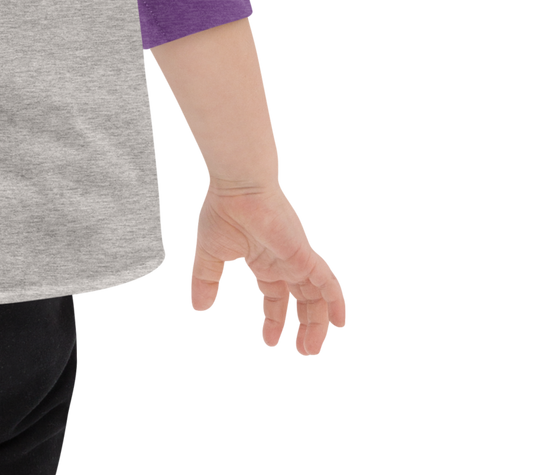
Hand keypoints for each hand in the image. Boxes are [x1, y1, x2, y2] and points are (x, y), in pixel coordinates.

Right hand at [186, 185, 347, 357]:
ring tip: (312, 350)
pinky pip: (329, 282)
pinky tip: (340, 323)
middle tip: (305, 353)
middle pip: (303, 301)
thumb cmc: (222, 210)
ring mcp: (297, 258)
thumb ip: (206, 281)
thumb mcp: (209, 255)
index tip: (270, 343)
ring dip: (319, 324)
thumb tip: (198, 309)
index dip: (274, 320)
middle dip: (305, 327)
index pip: (276, 297)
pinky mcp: (305, 254)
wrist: (237, 184)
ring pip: (318, 297)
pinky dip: (337, 302)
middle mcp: (284, 262)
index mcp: (263, 261)